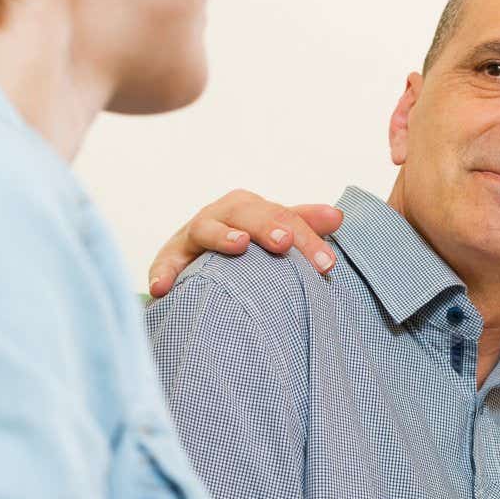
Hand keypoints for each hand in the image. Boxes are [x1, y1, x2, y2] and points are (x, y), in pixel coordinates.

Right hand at [146, 189, 342, 296]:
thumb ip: (303, 224)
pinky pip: (164, 264)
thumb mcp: (274, 232)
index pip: (283, 217)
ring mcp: (193, 236)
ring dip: (222, 235)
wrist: (198, 257)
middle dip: (267, 226)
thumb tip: (337, 216)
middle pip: (247, 214)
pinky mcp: (170, 259)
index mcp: (250, 209)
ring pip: (206, 228)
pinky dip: (162, 273)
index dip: (306, 237)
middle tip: (285, 243)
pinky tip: (162, 289)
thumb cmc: (245, 243)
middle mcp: (222, 216)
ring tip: (240, 246)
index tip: (327, 263)